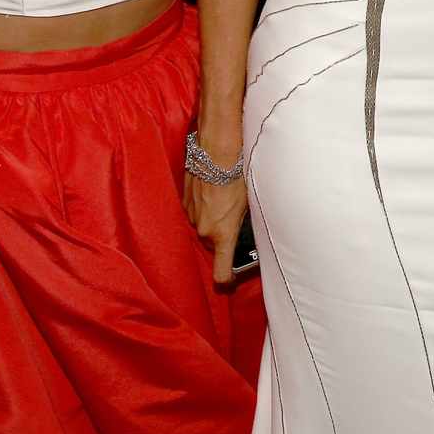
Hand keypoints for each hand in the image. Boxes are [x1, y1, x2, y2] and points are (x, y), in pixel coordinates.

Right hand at [183, 150, 249, 282]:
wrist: (217, 154)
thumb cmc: (237, 177)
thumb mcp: (248, 204)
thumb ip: (243, 223)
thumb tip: (247, 229)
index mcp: (223, 235)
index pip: (221, 272)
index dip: (226, 279)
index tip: (230, 280)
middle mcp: (204, 230)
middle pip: (213, 245)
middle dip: (222, 238)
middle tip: (234, 221)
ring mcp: (192, 215)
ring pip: (203, 227)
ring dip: (212, 219)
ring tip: (224, 200)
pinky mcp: (185, 202)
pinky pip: (195, 211)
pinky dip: (203, 206)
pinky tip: (213, 191)